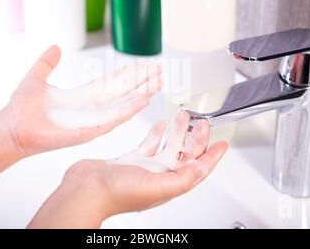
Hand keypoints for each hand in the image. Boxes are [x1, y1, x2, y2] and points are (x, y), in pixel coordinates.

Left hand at [2, 46, 160, 156]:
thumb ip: (47, 63)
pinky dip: (128, 110)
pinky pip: (113, 119)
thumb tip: (55, 46)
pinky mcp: (88, 131)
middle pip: (122, 93)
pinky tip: (143, 101)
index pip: (110, 84)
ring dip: (140, 95)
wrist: (11, 128)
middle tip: (159, 72)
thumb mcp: (37, 77)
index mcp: (81, 97)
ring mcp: (91, 121)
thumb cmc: (21, 109)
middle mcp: (90, 109)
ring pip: (122, 105)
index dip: (126, 75)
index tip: (141, 66)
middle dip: (140, 82)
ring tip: (158, 84)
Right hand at [28, 112, 227, 228]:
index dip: (212, 156)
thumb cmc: (117, 192)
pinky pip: (148, 144)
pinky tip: (159, 125)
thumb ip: (182, 177)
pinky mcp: (130, 159)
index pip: (198, 168)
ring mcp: (144, 167)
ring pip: (167, 146)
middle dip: (195, 137)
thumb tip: (202, 168)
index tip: (222, 143)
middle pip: (185, 154)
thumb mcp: (157, 185)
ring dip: (177, 132)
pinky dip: (155, 134)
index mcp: (169, 182)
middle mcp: (159, 175)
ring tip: (183, 116)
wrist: (86, 189)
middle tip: (202, 122)